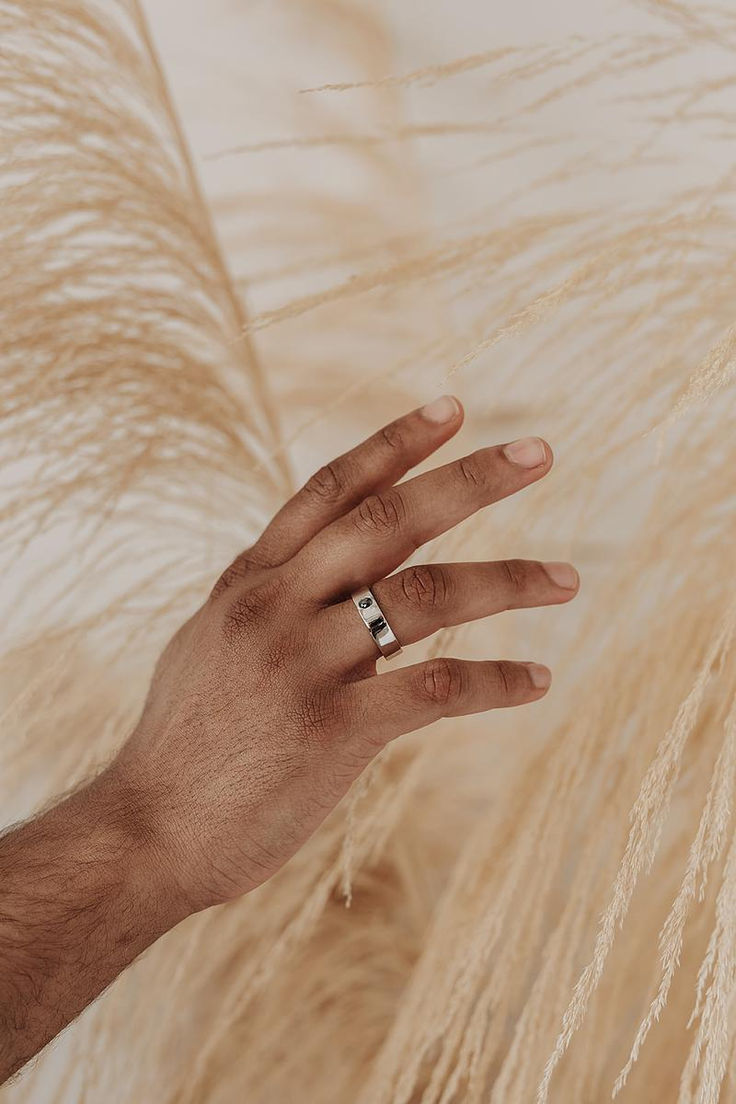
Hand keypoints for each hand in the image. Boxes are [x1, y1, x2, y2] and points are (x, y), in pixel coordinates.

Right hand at [114, 396, 578, 912]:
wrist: (145, 829)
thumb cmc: (183, 740)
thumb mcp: (210, 642)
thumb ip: (265, 597)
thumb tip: (310, 567)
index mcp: (252, 581)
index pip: (331, 490)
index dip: (395, 444)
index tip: (453, 409)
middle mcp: (278, 606)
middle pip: (388, 520)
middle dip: (470, 479)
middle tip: (542, 450)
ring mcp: (304, 665)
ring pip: (425, 596)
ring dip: (508, 580)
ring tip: (567, 579)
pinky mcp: (333, 730)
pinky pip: (434, 688)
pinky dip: (495, 681)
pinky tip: (536, 679)